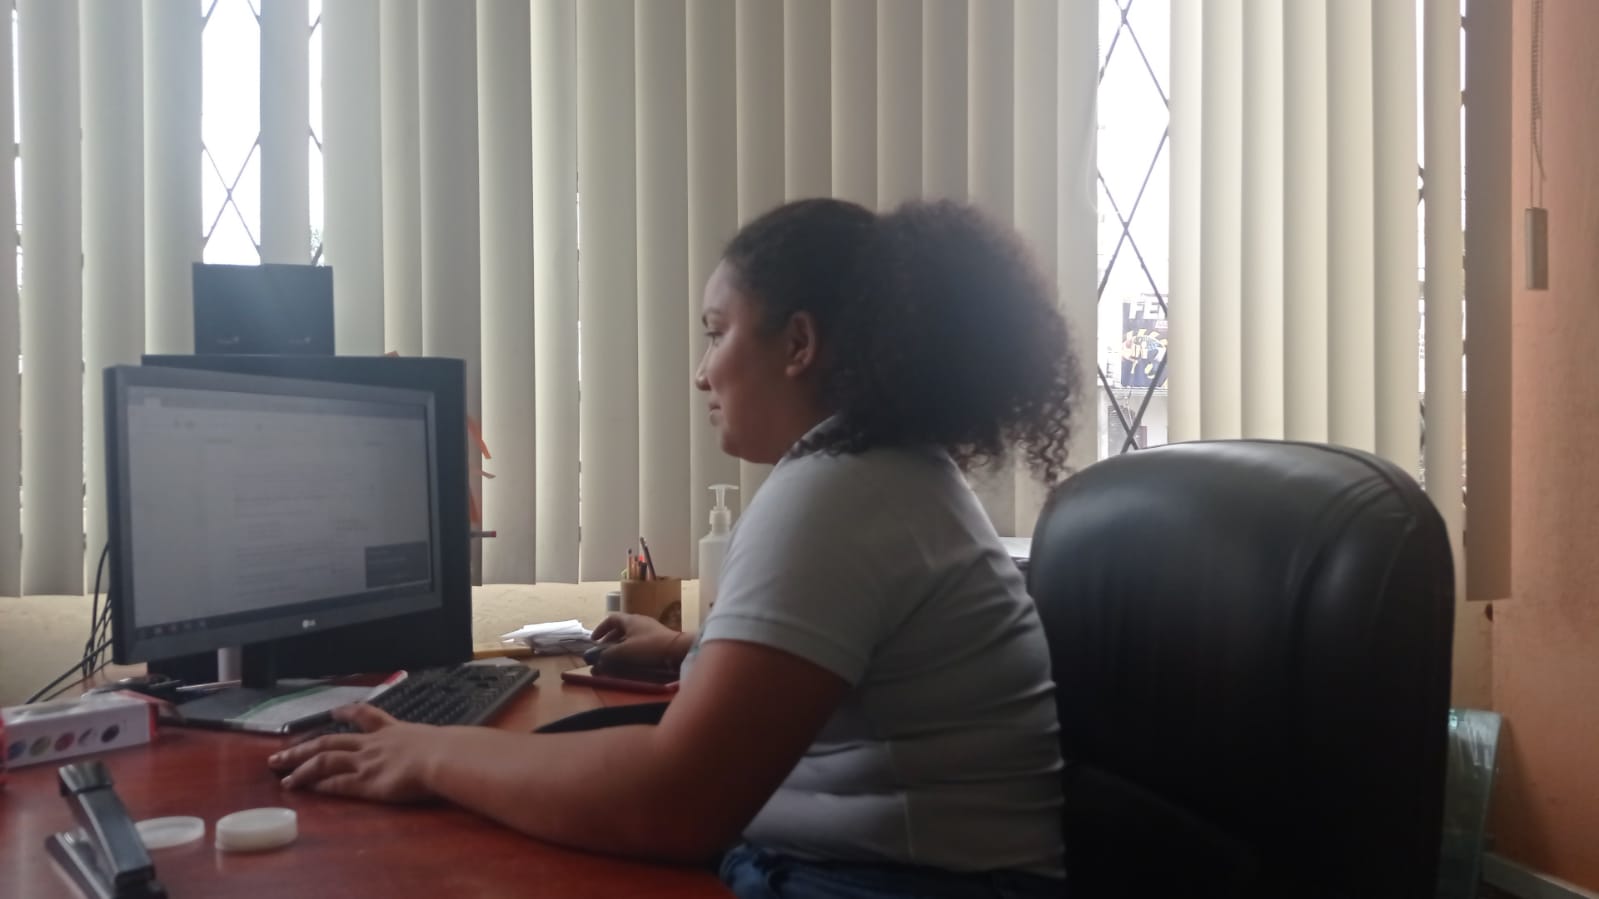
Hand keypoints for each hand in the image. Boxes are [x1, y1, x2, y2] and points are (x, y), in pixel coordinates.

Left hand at [268, 704, 446, 802]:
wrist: (443, 757)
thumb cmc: (448, 748)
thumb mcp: (438, 739)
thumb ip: (432, 743)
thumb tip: (449, 746)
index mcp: (392, 730)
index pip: (365, 716)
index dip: (346, 712)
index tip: (333, 711)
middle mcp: (373, 743)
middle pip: (330, 741)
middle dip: (303, 747)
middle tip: (279, 753)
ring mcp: (366, 762)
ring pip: (325, 760)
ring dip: (302, 767)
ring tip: (282, 775)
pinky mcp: (366, 782)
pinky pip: (336, 783)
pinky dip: (319, 785)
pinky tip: (305, 789)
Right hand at [589, 613, 690, 669]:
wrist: (676, 650)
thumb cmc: (648, 647)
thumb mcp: (624, 651)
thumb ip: (608, 654)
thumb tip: (598, 658)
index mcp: (630, 620)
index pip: (611, 619)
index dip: (601, 628)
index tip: (594, 640)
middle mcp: (640, 621)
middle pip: (620, 628)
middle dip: (609, 640)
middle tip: (603, 652)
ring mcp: (650, 630)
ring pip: (630, 636)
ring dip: (620, 646)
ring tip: (614, 658)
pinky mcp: (657, 639)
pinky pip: (639, 642)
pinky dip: (630, 649)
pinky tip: (629, 660)